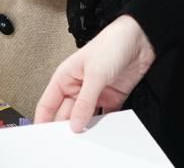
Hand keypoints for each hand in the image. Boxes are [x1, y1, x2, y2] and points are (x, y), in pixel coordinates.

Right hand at [34, 15, 156, 132]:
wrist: (140, 40)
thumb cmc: (111, 44)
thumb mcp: (95, 73)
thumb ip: (84, 101)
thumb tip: (74, 124)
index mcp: (65, 77)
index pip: (48, 103)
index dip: (43, 120)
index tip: (43, 136)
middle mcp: (78, 87)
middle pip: (65, 114)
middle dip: (65, 128)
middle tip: (67, 143)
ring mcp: (94, 94)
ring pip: (84, 118)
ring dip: (85, 128)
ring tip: (85, 140)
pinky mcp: (111, 98)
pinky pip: (103, 118)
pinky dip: (103, 126)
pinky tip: (103, 132)